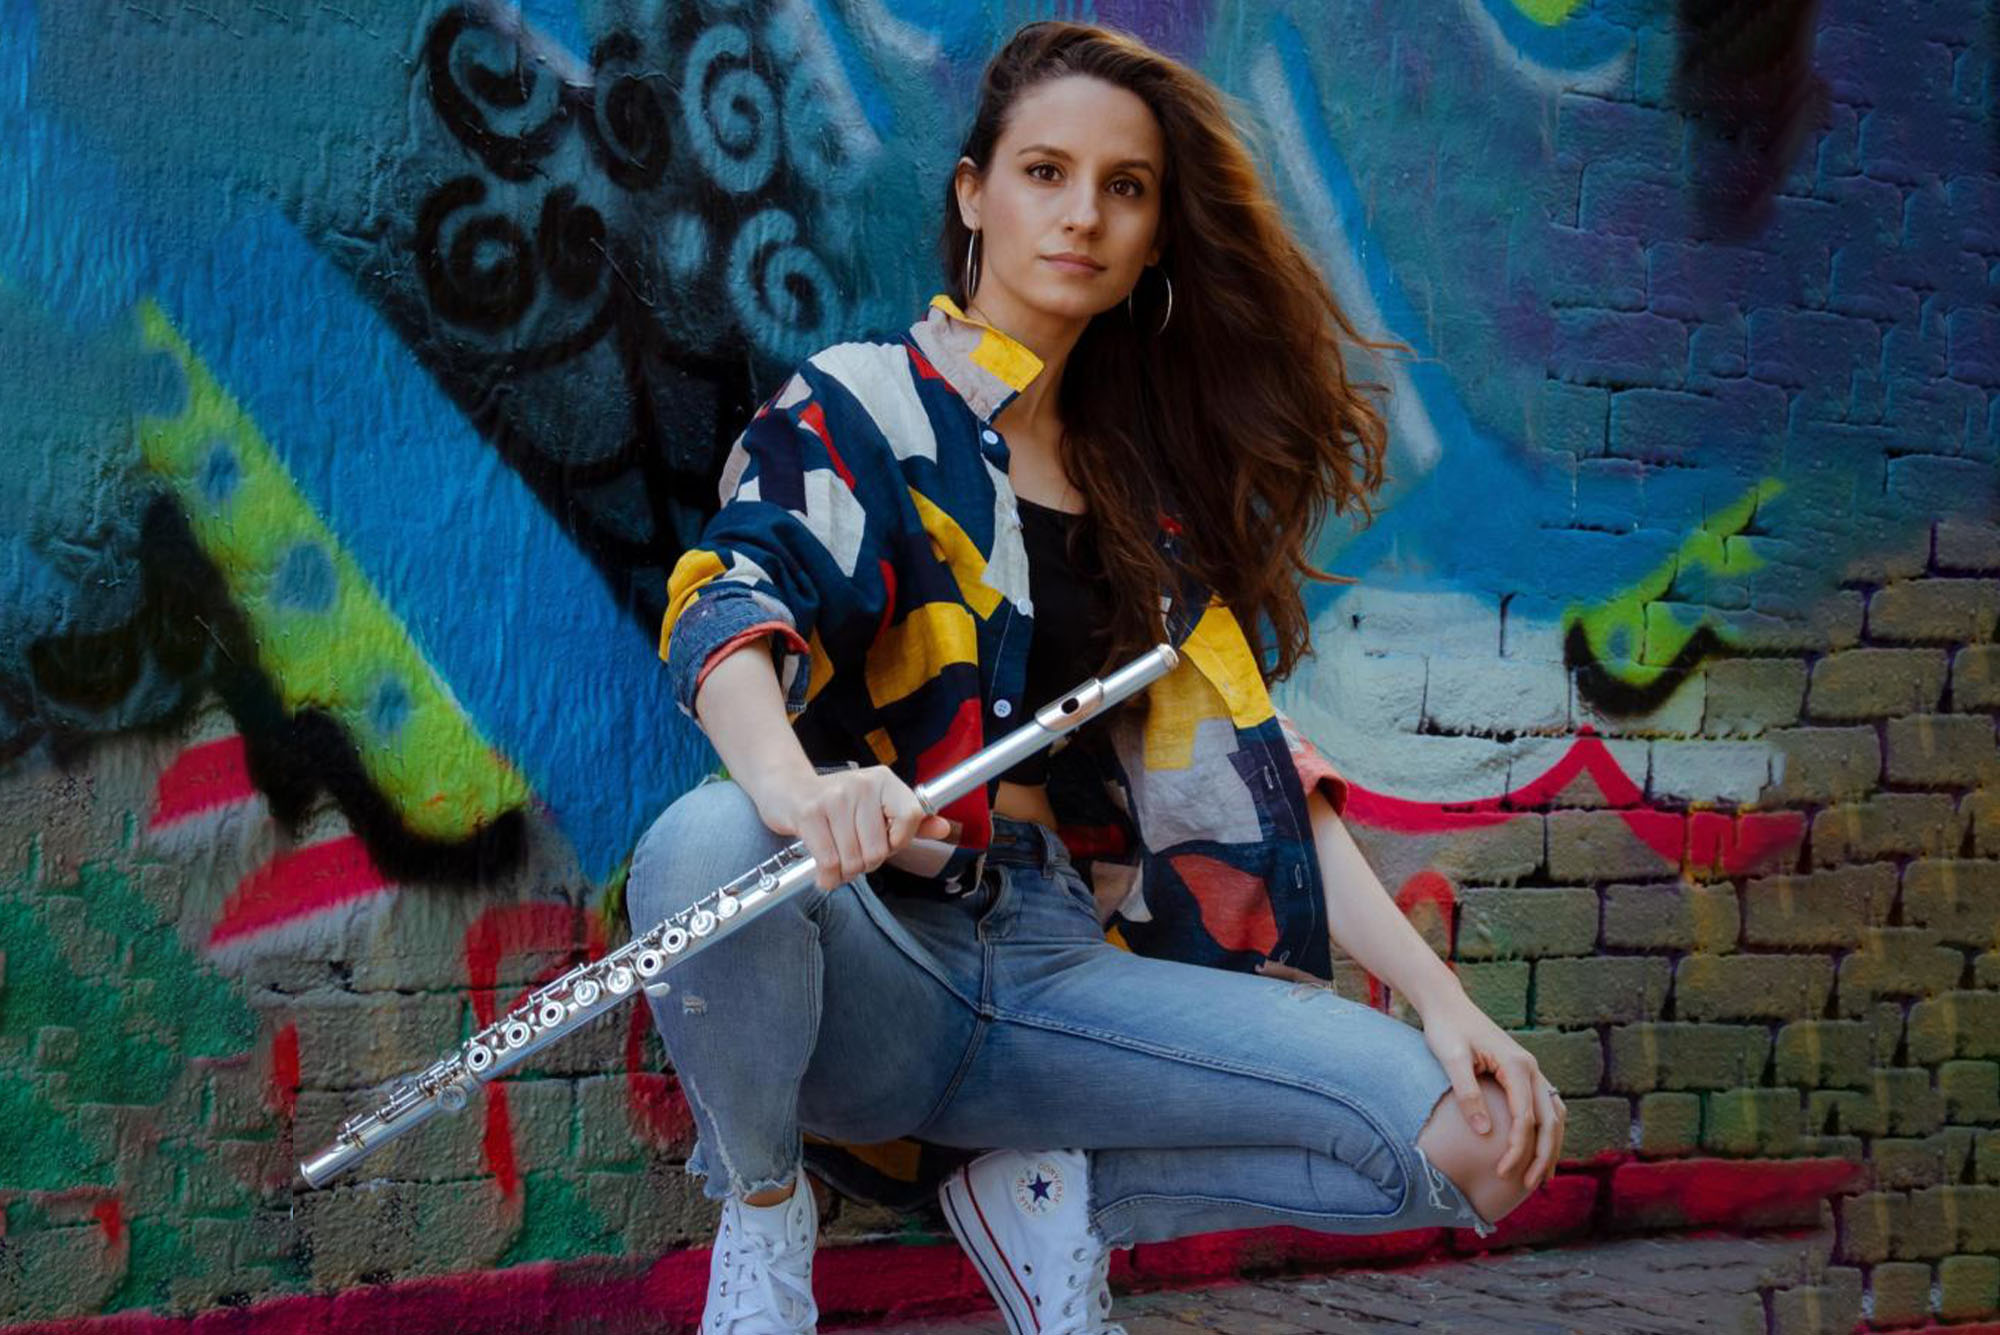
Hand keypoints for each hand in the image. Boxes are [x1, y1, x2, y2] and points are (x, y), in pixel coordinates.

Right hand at [757, 766, 954, 890]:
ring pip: (854, 860)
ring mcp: (835, 798)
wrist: (787, 789)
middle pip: (879, 850)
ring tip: (837, 858)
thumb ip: (911, 821)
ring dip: (845, 872)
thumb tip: (945, 829)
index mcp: (884, 780)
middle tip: (852, 852)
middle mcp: (862, 785)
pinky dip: (827, 877)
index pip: (911, 816)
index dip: (898, 841)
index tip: (884, 842)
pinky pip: (829, 862)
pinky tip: (824, 871)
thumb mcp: (877, 807)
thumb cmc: (837, 805)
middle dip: (865, 863)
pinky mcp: (810, 813)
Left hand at [1417, 989, 1566, 1190]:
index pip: (1525, 1118)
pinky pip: (1545, 1105)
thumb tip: (1483, 1133)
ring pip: (1554, 1114)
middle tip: (1528, 1186)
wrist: (1447, 1004)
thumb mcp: (1450, 1059)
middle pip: (1550, 1120)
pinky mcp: (1523, 1072)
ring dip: (1550, 1146)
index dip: (1517, 1149)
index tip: (1502, 1173)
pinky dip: (1547, 1130)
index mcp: (1516, 1065)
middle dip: (1542, 1156)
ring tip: (1540, 1177)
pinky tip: (1538, 1149)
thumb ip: (1467, 1094)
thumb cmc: (1446, 1029)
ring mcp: (1530, 1069)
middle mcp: (1531, 1068)